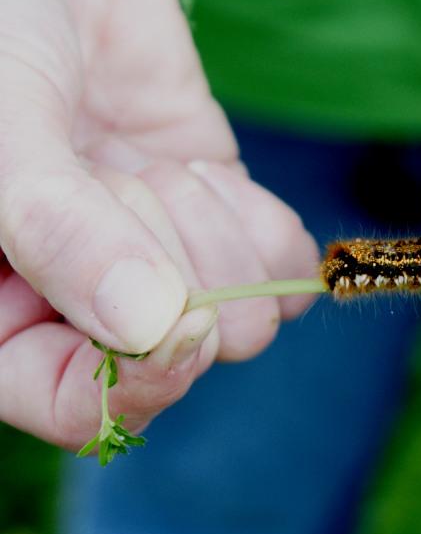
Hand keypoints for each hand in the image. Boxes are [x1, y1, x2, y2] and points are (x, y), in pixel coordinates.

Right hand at [0, 0, 318, 447]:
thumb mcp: (1, 128)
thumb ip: (58, 229)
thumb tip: (152, 326)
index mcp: (0, 308)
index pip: (82, 406)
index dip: (144, 379)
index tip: (185, 321)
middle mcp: (83, 298)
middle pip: (188, 358)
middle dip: (179, 269)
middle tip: (128, 180)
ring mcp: (161, 259)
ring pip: (245, 322)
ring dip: (218, 240)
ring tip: (161, 168)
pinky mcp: (218, 215)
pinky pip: (280, 267)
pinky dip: (269, 229)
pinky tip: (214, 177)